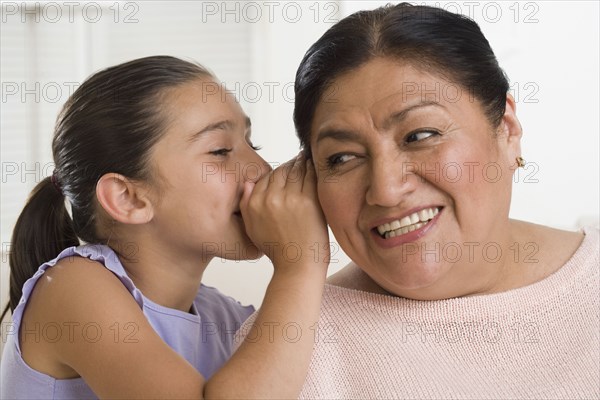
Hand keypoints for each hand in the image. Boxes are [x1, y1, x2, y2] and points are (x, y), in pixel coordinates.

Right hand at [240, 153, 329, 270]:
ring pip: (295, 169)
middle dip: (291, 164)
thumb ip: (246, 205)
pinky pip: (310, 175)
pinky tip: (315, 167)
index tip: (287, 170)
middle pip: (281, 171)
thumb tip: (247, 182)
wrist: (298, 267)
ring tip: (308, 160)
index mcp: (255, 204)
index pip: (266, 177)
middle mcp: (270, 199)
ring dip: (302, 163)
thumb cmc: (278, 250)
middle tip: (300, 160)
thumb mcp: (252, 229)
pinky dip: (312, 168)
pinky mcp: (308, 201)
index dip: (278, 172)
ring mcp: (289, 198)